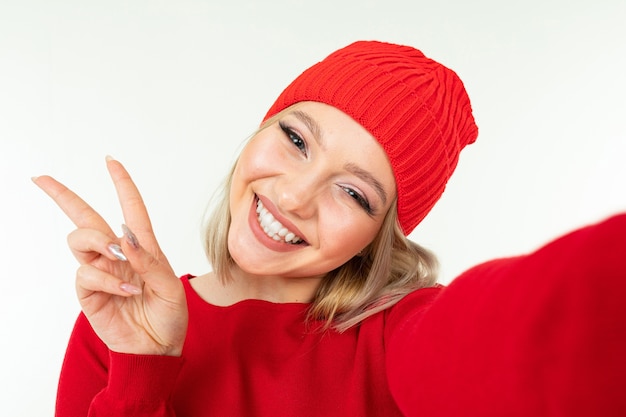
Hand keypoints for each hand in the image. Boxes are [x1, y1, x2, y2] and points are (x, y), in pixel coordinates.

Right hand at [33, 157, 187, 355]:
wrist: (157, 348)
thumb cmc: (169, 316)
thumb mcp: (170, 287)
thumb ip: (150, 261)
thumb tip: (125, 236)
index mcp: (142, 247)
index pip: (130, 208)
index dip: (121, 183)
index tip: (110, 161)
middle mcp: (117, 254)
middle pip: (85, 217)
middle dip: (63, 195)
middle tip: (41, 179)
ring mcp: (100, 271)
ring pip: (80, 238)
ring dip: (97, 241)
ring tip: (118, 257)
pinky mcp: (89, 292)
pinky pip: (86, 273)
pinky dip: (106, 278)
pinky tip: (126, 290)